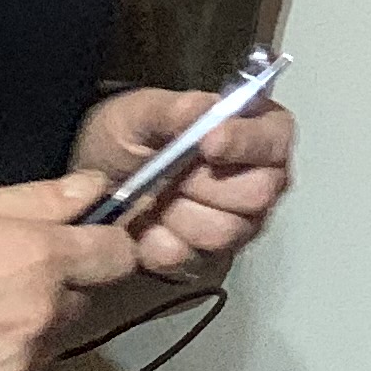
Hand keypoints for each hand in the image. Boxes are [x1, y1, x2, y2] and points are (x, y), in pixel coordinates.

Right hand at [0, 178, 140, 370]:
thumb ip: (34, 199)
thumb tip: (91, 189)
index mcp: (40, 259)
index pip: (116, 255)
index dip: (103, 247)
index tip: (82, 247)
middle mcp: (40, 317)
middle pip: (79, 303)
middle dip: (55, 293)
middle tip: (1, 287)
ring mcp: (17, 370)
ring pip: (49, 349)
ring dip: (28, 337)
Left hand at [73, 87, 299, 276]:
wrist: (97, 184)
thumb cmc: (130, 138)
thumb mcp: (140, 112)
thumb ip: (172, 110)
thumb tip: (201, 109)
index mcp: (258, 132)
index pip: (273, 139)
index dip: (245, 142)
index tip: (208, 142)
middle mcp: (262, 180)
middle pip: (258, 193)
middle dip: (204, 185)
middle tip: (170, 174)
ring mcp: (241, 224)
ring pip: (223, 231)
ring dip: (178, 216)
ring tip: (155, 200)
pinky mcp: (211, 259)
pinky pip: (190, 261)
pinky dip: (158, 244)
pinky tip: (146, 227)